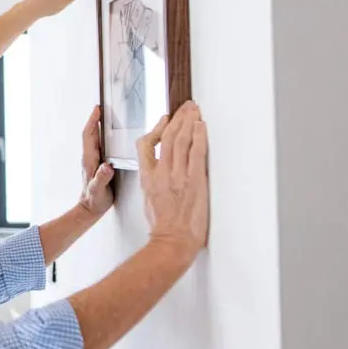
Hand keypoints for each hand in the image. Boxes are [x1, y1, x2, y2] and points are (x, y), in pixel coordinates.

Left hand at [79, 105, 114, 215]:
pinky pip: (99, 146)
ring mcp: (92, 161)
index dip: (92, 122)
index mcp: (90, 160)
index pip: (89, 136)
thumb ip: (102, 178)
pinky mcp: (97, 164)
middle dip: (95, 120)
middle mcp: (89, 158)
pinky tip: (111, 136)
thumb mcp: (99, 190)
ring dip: (98, 127)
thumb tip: (106, 166)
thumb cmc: (94, 201)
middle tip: (102, 108)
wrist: (90, 209)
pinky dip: (103, 137)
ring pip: (94, 139)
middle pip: (91, 134)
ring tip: (106, 117)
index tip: (97, 109)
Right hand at [137, 102, 208, 258]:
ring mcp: (178, 176)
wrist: (172, 240)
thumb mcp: (148, 200)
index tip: (164, 120)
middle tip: (185, 107)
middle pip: (166, 137)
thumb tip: (159, 173)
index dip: (155, 129)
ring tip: (194, 110)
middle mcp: (161, 173)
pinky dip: (199, 136)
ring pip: (181, 140)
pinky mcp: (195, 181)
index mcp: (148, 178)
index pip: (145, 145)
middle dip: (177, 118)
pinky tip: (202, 126)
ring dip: (188, 122)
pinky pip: (197, 152)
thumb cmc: (162, 226)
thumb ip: (153, 182)